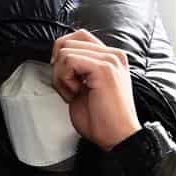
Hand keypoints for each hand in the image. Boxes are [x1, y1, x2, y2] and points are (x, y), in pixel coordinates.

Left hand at [50, 30, 141, 150]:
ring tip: (74, 93)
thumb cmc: (102, 121)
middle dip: (59, 66)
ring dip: (61, 76)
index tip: (63, 77)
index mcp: (111, 58)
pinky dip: (64, 79)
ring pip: (66, 50)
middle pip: (69, 41)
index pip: (79, 37)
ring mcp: (110, 60)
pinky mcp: (103, 68)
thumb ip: (77, 70)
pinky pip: (69, 60)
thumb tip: (57, 60)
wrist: (117, 138)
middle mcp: (113, 55)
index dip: (62, 54)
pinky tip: (75, 94)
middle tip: (68, 88)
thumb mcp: (85, 88)